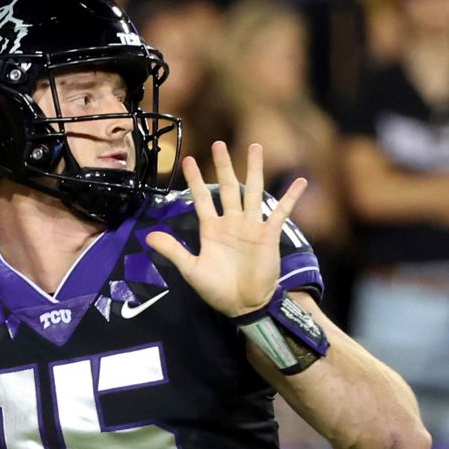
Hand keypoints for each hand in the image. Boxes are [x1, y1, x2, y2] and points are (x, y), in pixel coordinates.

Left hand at [145, 142, 306, 316]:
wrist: (243, 305)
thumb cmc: (217, 290)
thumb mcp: (191, 270)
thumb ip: (173, 251)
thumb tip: (148, 237)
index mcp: (211, 229)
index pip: (202, 198)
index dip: (195, 180)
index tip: (189, 160)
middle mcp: (231, 222)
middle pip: (228, 187)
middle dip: (224, 165)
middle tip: (219, 143)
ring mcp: (251, 226)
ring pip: (253, 191)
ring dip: (255, 169)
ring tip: (256, 147)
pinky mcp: (269, 235)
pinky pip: (281, 212)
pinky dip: (291, 197)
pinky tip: (300, 182)